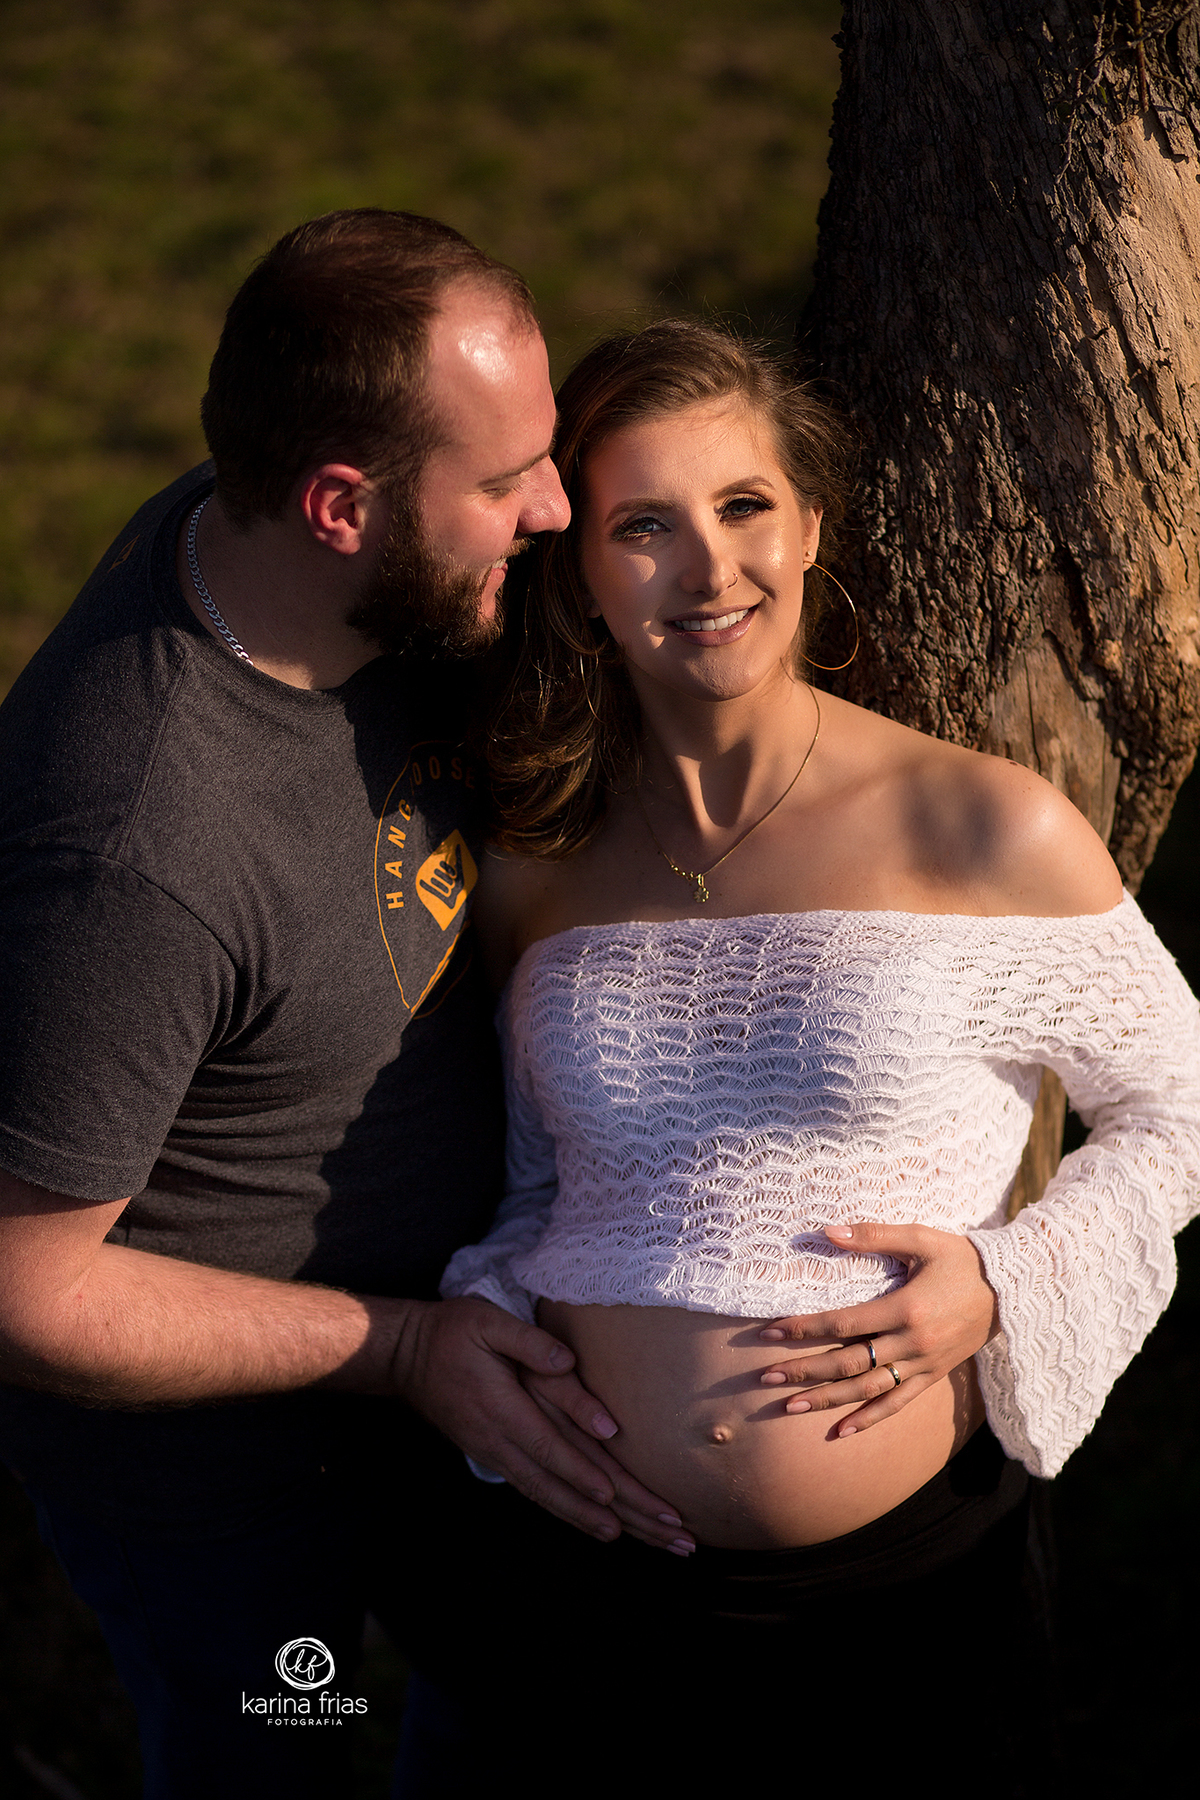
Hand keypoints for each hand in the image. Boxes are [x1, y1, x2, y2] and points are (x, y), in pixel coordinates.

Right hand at [390, 1296, 692, 1549]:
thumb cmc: (451, 1331)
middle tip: (649, 1526)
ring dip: (588, 1519)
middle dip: (605, 1509)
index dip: (580, 1471)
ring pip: (546, 1496)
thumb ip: (527, 1341)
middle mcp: (498, 1440)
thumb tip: (568, 1361)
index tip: (614, 1495)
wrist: (405, 1356)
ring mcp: (494, 1453)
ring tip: (633, 1538)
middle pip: (555, 1484)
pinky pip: (535, 1491)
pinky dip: (565, 1510)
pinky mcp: (494, 1455)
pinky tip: (592, 1522)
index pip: (547, 1445)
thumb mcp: (486, 1322)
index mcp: (500, 1407)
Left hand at [757, 1223, 999, 1435]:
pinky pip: (897, 1403)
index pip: (843, 1323)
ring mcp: (923, 1365)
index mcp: (906, 1308)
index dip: (804, 1329)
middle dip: (804, 1371)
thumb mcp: (921, 1239)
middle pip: (849, 1363)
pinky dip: (868, 1419)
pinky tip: (840, 1432)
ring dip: (827, 1400)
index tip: (769, 1333)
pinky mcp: (933, 1376)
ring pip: (868, 1390)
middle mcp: (913, 1343)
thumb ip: (873, 1236)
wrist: (1012, 1290)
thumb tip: (826, 1231)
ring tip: (789, 1408)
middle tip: (765, 1379)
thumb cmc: (962, 1259)